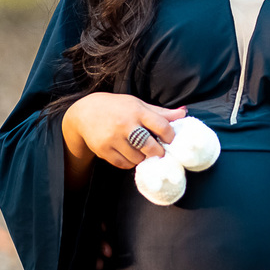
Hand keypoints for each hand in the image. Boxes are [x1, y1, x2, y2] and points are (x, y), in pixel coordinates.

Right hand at [62, 93, 186, 183]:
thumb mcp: (138, 105)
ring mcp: (113, 138)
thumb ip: (161, 112)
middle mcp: (125, 124)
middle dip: (158, 152)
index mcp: (137, 111)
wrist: (85, 113)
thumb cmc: (118, 108)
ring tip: (141, 151)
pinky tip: (129, 154)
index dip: (170, 136)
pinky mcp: (103, 150)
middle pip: (150, 147)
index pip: (162, 126)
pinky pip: (124, 164)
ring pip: (137, 158)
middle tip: (159, 152)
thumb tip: (184, 112)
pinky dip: (130, 162)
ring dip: (143, 158)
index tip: (170, 140)